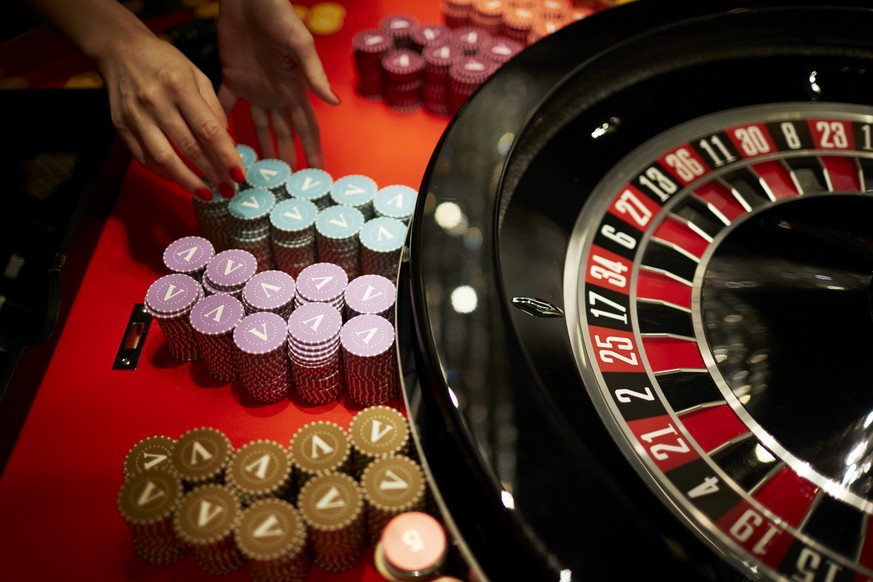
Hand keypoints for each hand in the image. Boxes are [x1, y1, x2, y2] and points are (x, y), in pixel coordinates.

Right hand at [95, 24, 244, 195]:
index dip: (225, 155)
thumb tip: (228, 142)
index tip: (239, 174)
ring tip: (206, 193)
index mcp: (179, 87)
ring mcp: (136, 116)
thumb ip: (213, 108)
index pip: (208, 129)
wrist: (119, 50)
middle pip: (189, 147)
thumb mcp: (197, 75)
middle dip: (212, 173)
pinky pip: (144, 157)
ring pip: (164, 158)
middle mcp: (156, 102)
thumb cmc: (165, 62)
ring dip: (187, 180)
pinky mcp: (121, 126)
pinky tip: (181, 179)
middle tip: (228, 190)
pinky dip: (164, 173)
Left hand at [216, 0, 340, 169]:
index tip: (318, 176)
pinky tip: (219, 143)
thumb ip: (314, 74)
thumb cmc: (279, 14)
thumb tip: (334, 103)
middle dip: (285, 160)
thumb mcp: (300, 44)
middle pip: (284, 135)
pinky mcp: (231, 77)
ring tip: (254, 174)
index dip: (313, 152)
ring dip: (258, 150)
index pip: (307, 128)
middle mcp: (276, 93)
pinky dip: (223, 123)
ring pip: (258, 128)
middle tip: (284, 188)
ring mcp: (254, 88)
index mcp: (294, 88)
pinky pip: (226, 105)